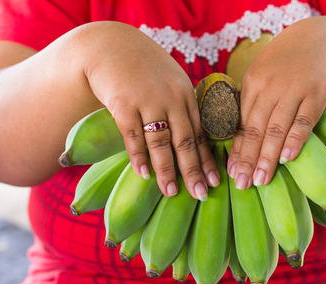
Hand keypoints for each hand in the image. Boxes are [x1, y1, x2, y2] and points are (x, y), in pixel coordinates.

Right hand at [82, 22, 218, 199]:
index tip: (215, 181)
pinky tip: (143, 174)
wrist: (110, 46)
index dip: (207, 159)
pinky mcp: (123, 104)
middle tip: (201, 194)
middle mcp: (171, 99)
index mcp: (186, 95)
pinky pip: (133, 136)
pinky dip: (138, 156)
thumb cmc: (144, 68)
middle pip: (185, 141)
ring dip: (166, 170)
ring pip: (160, 142)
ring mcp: (148, 101)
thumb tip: (191, 138)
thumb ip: (181, 106)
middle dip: (193, 170)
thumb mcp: (171, 81)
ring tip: (170, 192)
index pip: (200, 133)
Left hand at [227, 17, 325, 188]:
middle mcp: (270, 87)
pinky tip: (286, 159)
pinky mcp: (317, 92)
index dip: (237, 150)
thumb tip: (239, 137)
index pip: (242, 123)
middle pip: (256, 129)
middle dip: (248, 159)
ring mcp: (294, 89)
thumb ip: (252, 102)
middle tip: (242, 184)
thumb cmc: (288, 64)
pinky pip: (304, 120)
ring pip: (276, 128)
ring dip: (267, 157)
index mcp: (252, 84)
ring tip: (260, 180)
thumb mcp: (264, 76)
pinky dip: (295, 140)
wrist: (322, 40)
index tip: (231, 172)